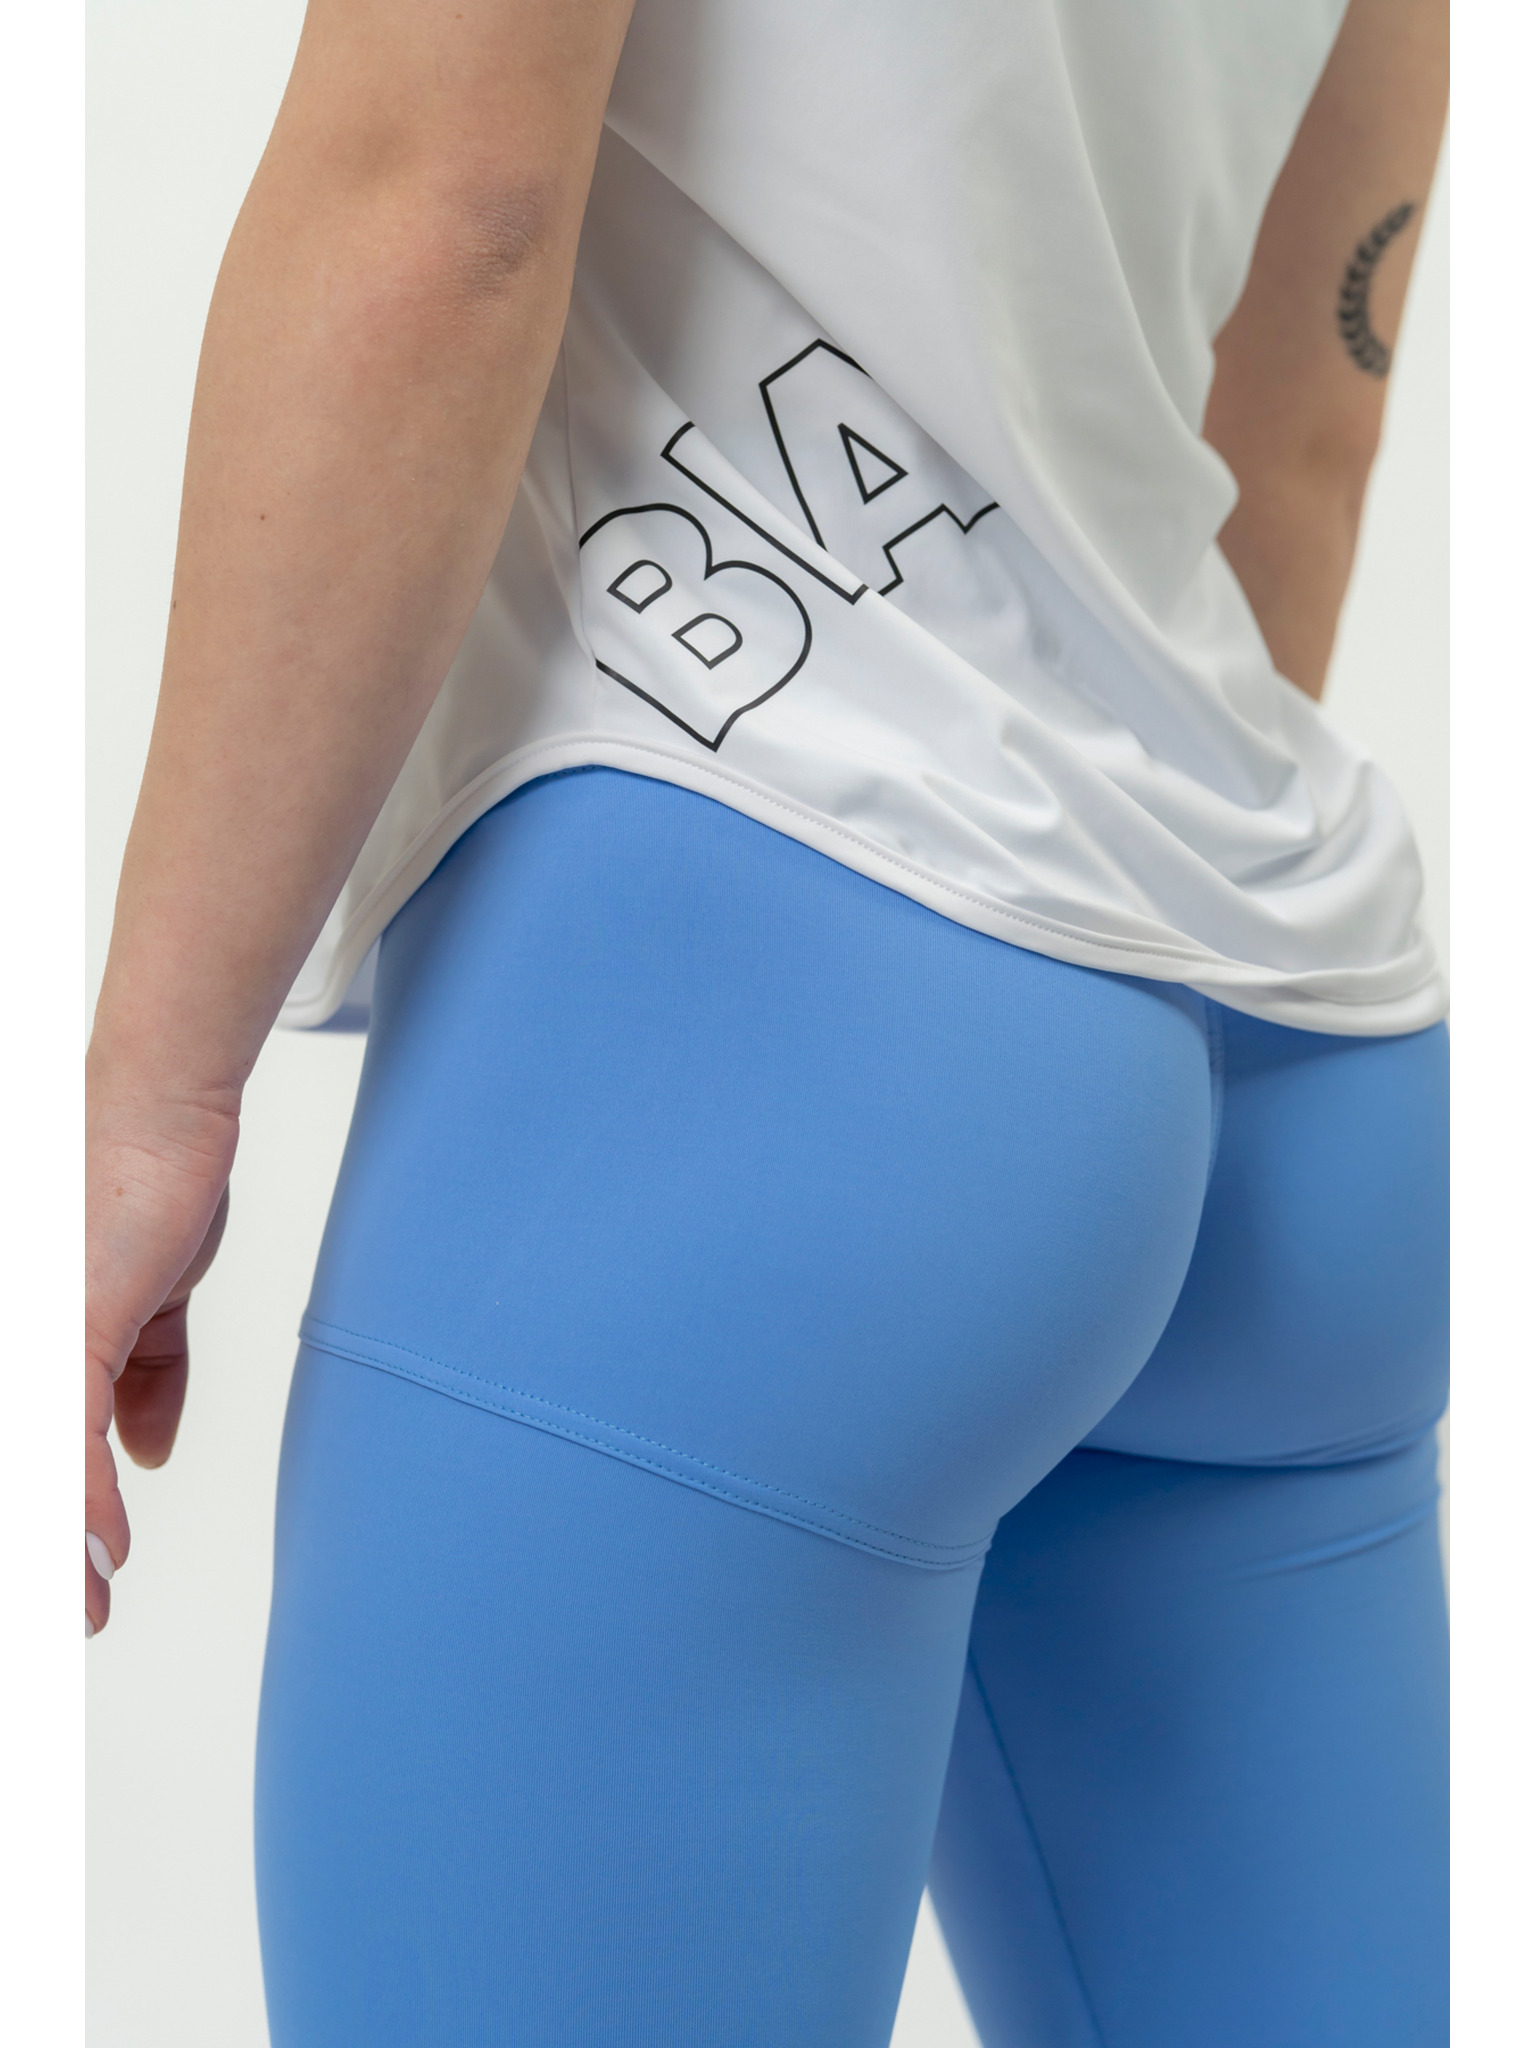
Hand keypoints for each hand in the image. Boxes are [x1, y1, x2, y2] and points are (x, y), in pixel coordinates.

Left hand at [85, 1086, 237, 1636]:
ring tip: (82, 1611)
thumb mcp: (150, 1304)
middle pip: (30, 1467)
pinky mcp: (65, 1334)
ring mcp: (32, 1343)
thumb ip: (146, 1381)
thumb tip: (147, 1455)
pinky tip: (100, 1554)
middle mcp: (21, 1346)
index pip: (37, 1450)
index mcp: (36, 1347)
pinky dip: (83, 1508)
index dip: (50, 1519)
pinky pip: (67, 1446)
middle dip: (42, 1554)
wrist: (164, 1113)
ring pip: (38, 1474)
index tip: (65, 1589)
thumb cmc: (144, 1185)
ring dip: (57, 1557)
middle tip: (64, 1618)